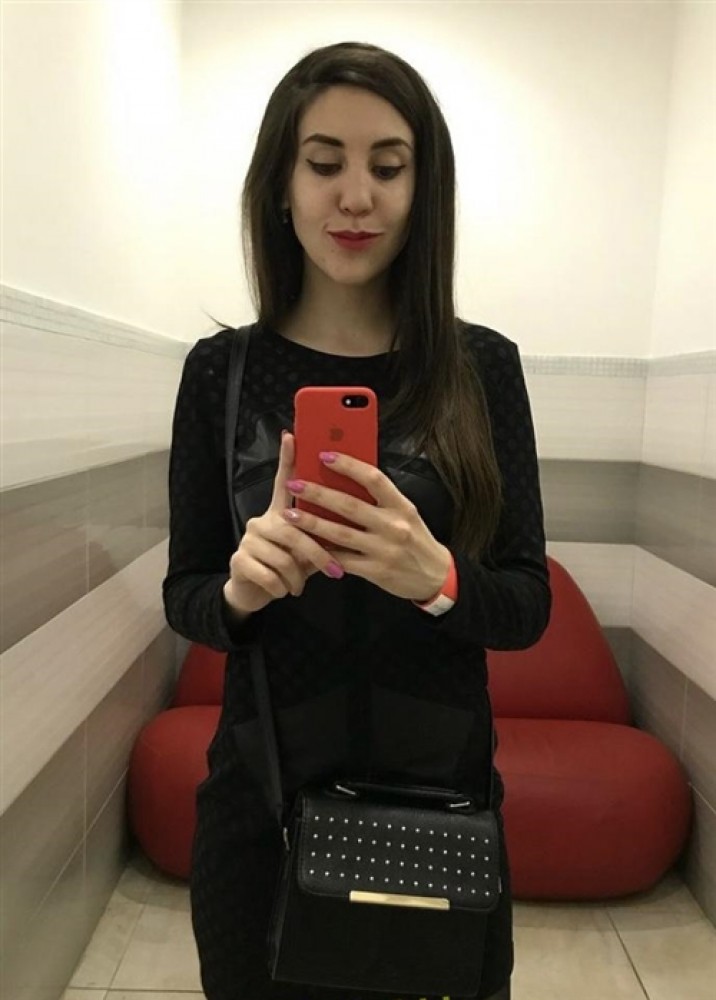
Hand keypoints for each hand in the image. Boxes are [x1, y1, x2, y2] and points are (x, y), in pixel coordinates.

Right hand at [223, 433, 344, 616]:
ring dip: (297, 577)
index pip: (283, 480)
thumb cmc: (289, 568)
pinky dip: (282, 587)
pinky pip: (269, 574)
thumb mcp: (307, 549)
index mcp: (280, 513)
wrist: (255, 594)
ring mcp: (249, 539)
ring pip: (283, 557)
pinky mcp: (239, 560)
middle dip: (317, 554)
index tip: (292, 435)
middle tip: (333, 572)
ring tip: (299, 586)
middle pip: (294, 530)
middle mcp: (262, 520)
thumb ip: (320, 534)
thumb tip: (350, 522)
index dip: (287, 458)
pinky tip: (283, 591)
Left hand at [281, 452, 450, 602]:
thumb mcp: (406, 513)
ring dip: (312, 522)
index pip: (373, 478)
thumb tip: (347, 478)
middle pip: (349, 505)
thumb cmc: (416, 539)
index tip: (324, 455)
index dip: (348, 465)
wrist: (435, 577)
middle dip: (318, 493)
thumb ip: (382, 499)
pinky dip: (323, 551)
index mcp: (401, 505)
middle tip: (294, 484)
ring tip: (289, 514)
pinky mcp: (376, 571)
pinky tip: (305, 543)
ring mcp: (384, 550)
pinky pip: (343, 559)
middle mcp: (393, 525)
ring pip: (340, 533)